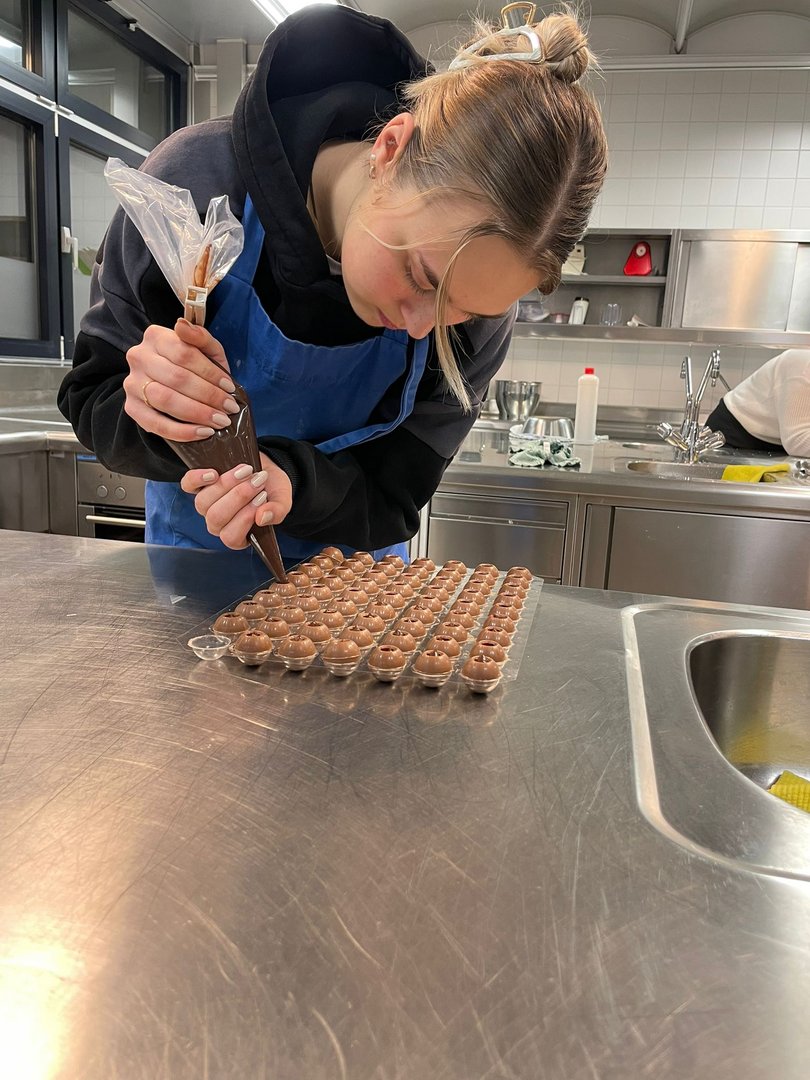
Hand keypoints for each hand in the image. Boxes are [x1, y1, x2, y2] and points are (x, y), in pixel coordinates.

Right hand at [123, 318, 239, 441]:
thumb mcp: (204, 349)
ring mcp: (132, 383)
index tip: (229, 388)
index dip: (210, 372)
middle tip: (229, 408)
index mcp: (155, 337)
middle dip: (208, 396)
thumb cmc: (192, 366)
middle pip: (177, 378)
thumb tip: (182, 326)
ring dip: (197, 413)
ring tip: (219, 421)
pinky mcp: (132, 408)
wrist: (170, 384)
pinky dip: (182, 431)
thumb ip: (201, 337)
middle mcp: (139, 357)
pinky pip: (156, 424)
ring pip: (166, 400)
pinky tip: (202, 433)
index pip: (184, 353)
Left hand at [180, 453, 292, 548]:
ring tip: (246, 471)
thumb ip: (278, 511)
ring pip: (204, 502)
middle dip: (239, 497)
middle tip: (258, 481)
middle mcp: (218, 523)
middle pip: (216, 517)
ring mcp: (206, 505)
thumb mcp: (282, 500)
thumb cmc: (272, 489)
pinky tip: (213, 473)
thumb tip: (263, 517)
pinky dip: (198, 479)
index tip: (262, 498)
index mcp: (238, 534)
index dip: (245, 517)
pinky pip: (188, 485)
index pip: (231, 537)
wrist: (264, 467)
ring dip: (226, 484)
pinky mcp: (198, 485)